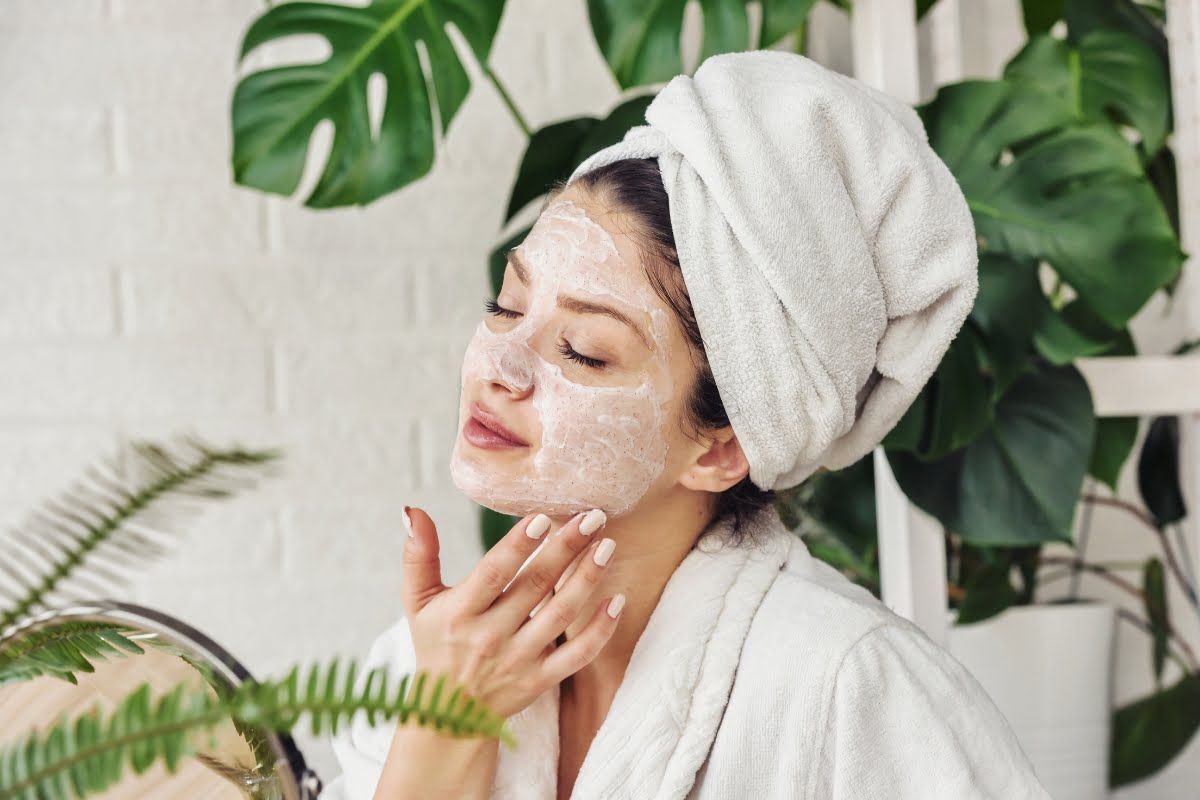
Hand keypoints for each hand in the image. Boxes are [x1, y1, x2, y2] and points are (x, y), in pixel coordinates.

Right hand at [401, 506, 623, 720]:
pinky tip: (617, 600)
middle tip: (593, 516)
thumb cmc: (435, 645)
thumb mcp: (418, 602)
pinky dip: (600, 630)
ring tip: (607, 546)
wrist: (447, 715)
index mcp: (460, 613)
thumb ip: (418, 556)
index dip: (518, 546)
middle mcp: (490, 637)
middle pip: (535, 586)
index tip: (542, 517)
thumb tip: (414, 509)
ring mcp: (518, 660)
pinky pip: (578, 655)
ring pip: (561, 616)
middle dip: (566, 548)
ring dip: (587, 579)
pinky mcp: (541, 680)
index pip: (493, 573)